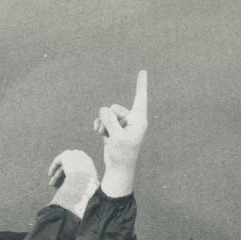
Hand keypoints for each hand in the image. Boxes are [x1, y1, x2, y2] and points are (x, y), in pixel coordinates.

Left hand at [47, 149, 99, 216]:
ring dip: (57, 174)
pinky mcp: (66, 155)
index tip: (67, 183)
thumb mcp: (91, 188)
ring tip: (51, 184)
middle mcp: (82, 156)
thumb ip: (87, 189)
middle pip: (69, 165)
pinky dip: (53, 168)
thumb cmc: (88, 186)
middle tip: (57, 185)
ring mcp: (74, 154)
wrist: (84, 178)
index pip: (79, 167)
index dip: (72, 175)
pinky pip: (57, 161)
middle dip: (63, 175)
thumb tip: (87, 196)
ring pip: (63, 165)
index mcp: (89, 163)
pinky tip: (49, 175)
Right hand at [94, 70, 147, 196]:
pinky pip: (104, 121)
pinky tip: (97, 132)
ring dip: (103, 123)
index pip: (140, 98)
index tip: (143, 71)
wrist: (118, 168)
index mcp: (138, 120)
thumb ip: (110, 120)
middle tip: (107, 131)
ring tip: (100, 133)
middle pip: (116, 108)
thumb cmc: (122, 154)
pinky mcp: (114, 130)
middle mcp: (132, 120)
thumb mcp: (117, 136)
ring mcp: (122, 125)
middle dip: (108, 118)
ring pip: (108, 115)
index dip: (141, 84)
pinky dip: (100, 125)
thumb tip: (103, 108)